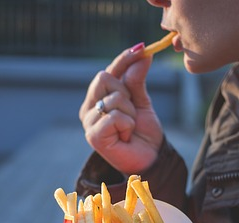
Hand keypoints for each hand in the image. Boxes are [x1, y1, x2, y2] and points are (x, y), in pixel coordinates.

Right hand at [79, 45, 164, 174]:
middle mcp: (88, 109)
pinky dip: (127, 125)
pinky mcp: (93, 136)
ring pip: (113, 98)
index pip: (107, 71)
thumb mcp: (142, 102)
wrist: (150, 159)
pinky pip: (114, 116)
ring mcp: (88, 123)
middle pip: (104, 78)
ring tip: (129, 129)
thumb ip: (137, 80)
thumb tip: (143, 54)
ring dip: (130, 113)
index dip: (123, 59)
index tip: (142, 48)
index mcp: (97, 99)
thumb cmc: (143, 133)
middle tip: (132, 113)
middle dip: (126, 93)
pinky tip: (126, 137)